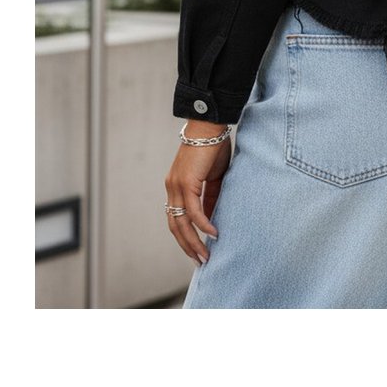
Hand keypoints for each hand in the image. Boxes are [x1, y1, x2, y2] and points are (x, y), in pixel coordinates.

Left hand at [164, 137, 231, 263]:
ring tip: (205, 255)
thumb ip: (211, 196)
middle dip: (187, 246)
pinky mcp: (186, 182)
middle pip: (175, 226)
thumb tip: (213, 217)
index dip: (186, 236)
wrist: (210, 126)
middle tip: (200, 261)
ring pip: (181, 222)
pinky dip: (203, 224)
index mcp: (176, 187)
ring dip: (193, 241)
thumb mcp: (213, 177)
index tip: (196, 251)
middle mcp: (172, 188)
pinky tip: (212, 233)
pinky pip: (193, 210)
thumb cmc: (213, 147)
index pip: (177, 219)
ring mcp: (177, 186)